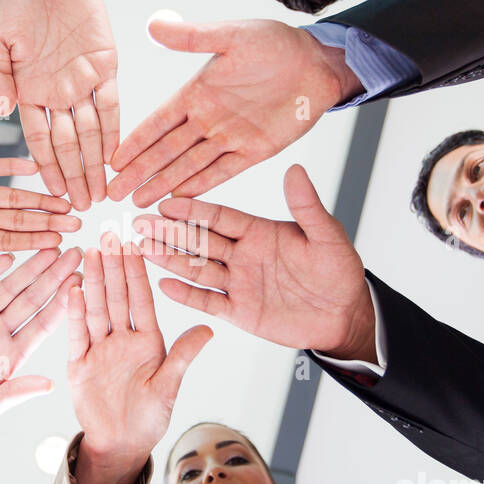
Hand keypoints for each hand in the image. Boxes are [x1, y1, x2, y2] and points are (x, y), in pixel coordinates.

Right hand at [0, 0, 117, 210]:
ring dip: (95, 163)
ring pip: (90, 133)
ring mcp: (83, 82)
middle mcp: (58, 93)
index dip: (47, 168)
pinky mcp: (107, 66)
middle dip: (75, 176)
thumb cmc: (18, 0)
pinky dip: (114, 130)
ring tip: (100, 192)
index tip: (53, 194)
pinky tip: (116, 156)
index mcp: (30, 92)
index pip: (39, 141)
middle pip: (68, 145)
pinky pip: (112, 104)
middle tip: (83, 206)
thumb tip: (1, 112)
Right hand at [0, 147, 79, 276]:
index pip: (3, 242)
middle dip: (46, 224)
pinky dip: (12, 166)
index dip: (29, 243)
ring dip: (39, 199)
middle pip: (16, 222)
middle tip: (75, 225)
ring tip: (66, 202)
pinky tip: (36, 167)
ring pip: (12, 197)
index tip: (56, 245)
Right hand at [0, 248, 81, 431]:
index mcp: (11, 356)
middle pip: (32, 300)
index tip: (81, 284)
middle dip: (54, 277)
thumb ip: (13, 394)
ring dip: (29, 268)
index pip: (42, 324)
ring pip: (8, 288)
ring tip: (50, 248)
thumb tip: (49, 385)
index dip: (62, 303)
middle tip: (76, 254)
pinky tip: (7, 257)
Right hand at [68, 234, 211, 483]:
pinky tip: (72, 289)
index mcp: (148, 342)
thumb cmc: (149, 418)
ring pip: (96, 309)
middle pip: (117, 297)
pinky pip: (76, 334)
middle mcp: (123, 339)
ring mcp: (100, 349)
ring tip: (89, 252)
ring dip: (92, 281)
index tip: (137, 245)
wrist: (120, 443)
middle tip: (109, 235)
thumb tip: (209, 329)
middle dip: (113, 266)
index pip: (142, 300)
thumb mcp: (170, 386)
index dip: (138, 273)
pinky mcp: (80, 363)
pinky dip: (74, 313)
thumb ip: (184, 356)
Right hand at [107, 17, 360, 207]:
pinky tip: (180, 200)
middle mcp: (208, 119)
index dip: (135, 142)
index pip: (157, 123)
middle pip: (166, 151)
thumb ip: (193, 37)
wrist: (318, 62)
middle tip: (112, 193)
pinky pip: (223, 172)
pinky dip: (202, 186)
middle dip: (139, 172)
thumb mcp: (231, 36)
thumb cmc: (276, 43)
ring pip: (189, 166)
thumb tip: (153, 24)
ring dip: (164, 184)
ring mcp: (230, 137)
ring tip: (139, 202)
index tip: (112, 160)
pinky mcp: (255, 151)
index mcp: (197, 92)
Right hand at [136, 165, 376, 359]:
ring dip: (169, 259)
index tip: (166, 201)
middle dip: (169, 232)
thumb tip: (295, 169)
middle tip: (139, 222)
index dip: (193, 210)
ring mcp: (238, 282)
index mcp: (258, 231)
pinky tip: (163, 285)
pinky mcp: (240, 310)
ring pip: (196, 268)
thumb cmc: (339, 271)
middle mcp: (242, 254)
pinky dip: (187, 295)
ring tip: (141, 249)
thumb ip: (307, 207)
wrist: (345, 315)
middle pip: (199, 240)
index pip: (219, 217)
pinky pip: (208, 301)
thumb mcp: (327, 236)